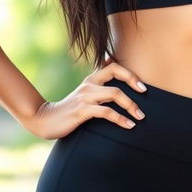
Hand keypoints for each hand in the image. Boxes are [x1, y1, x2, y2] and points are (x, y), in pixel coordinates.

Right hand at [23, 60, 147, 139]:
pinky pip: (106, 112)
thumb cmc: (70, 109)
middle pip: (116, 77)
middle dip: (134, 85)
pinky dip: (120, 119)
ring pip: (114, 94)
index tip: (143, 87)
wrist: (45, 119)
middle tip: (145, 97)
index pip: (114, 67)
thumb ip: (100, 89)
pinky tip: (128, 126)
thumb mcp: (86, 95)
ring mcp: (85, 96)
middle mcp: (89, 84)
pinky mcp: (82, 110)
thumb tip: (116, 82)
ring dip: (131, 106)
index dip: (130, 74)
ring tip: (140, 118)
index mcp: (91, 79)